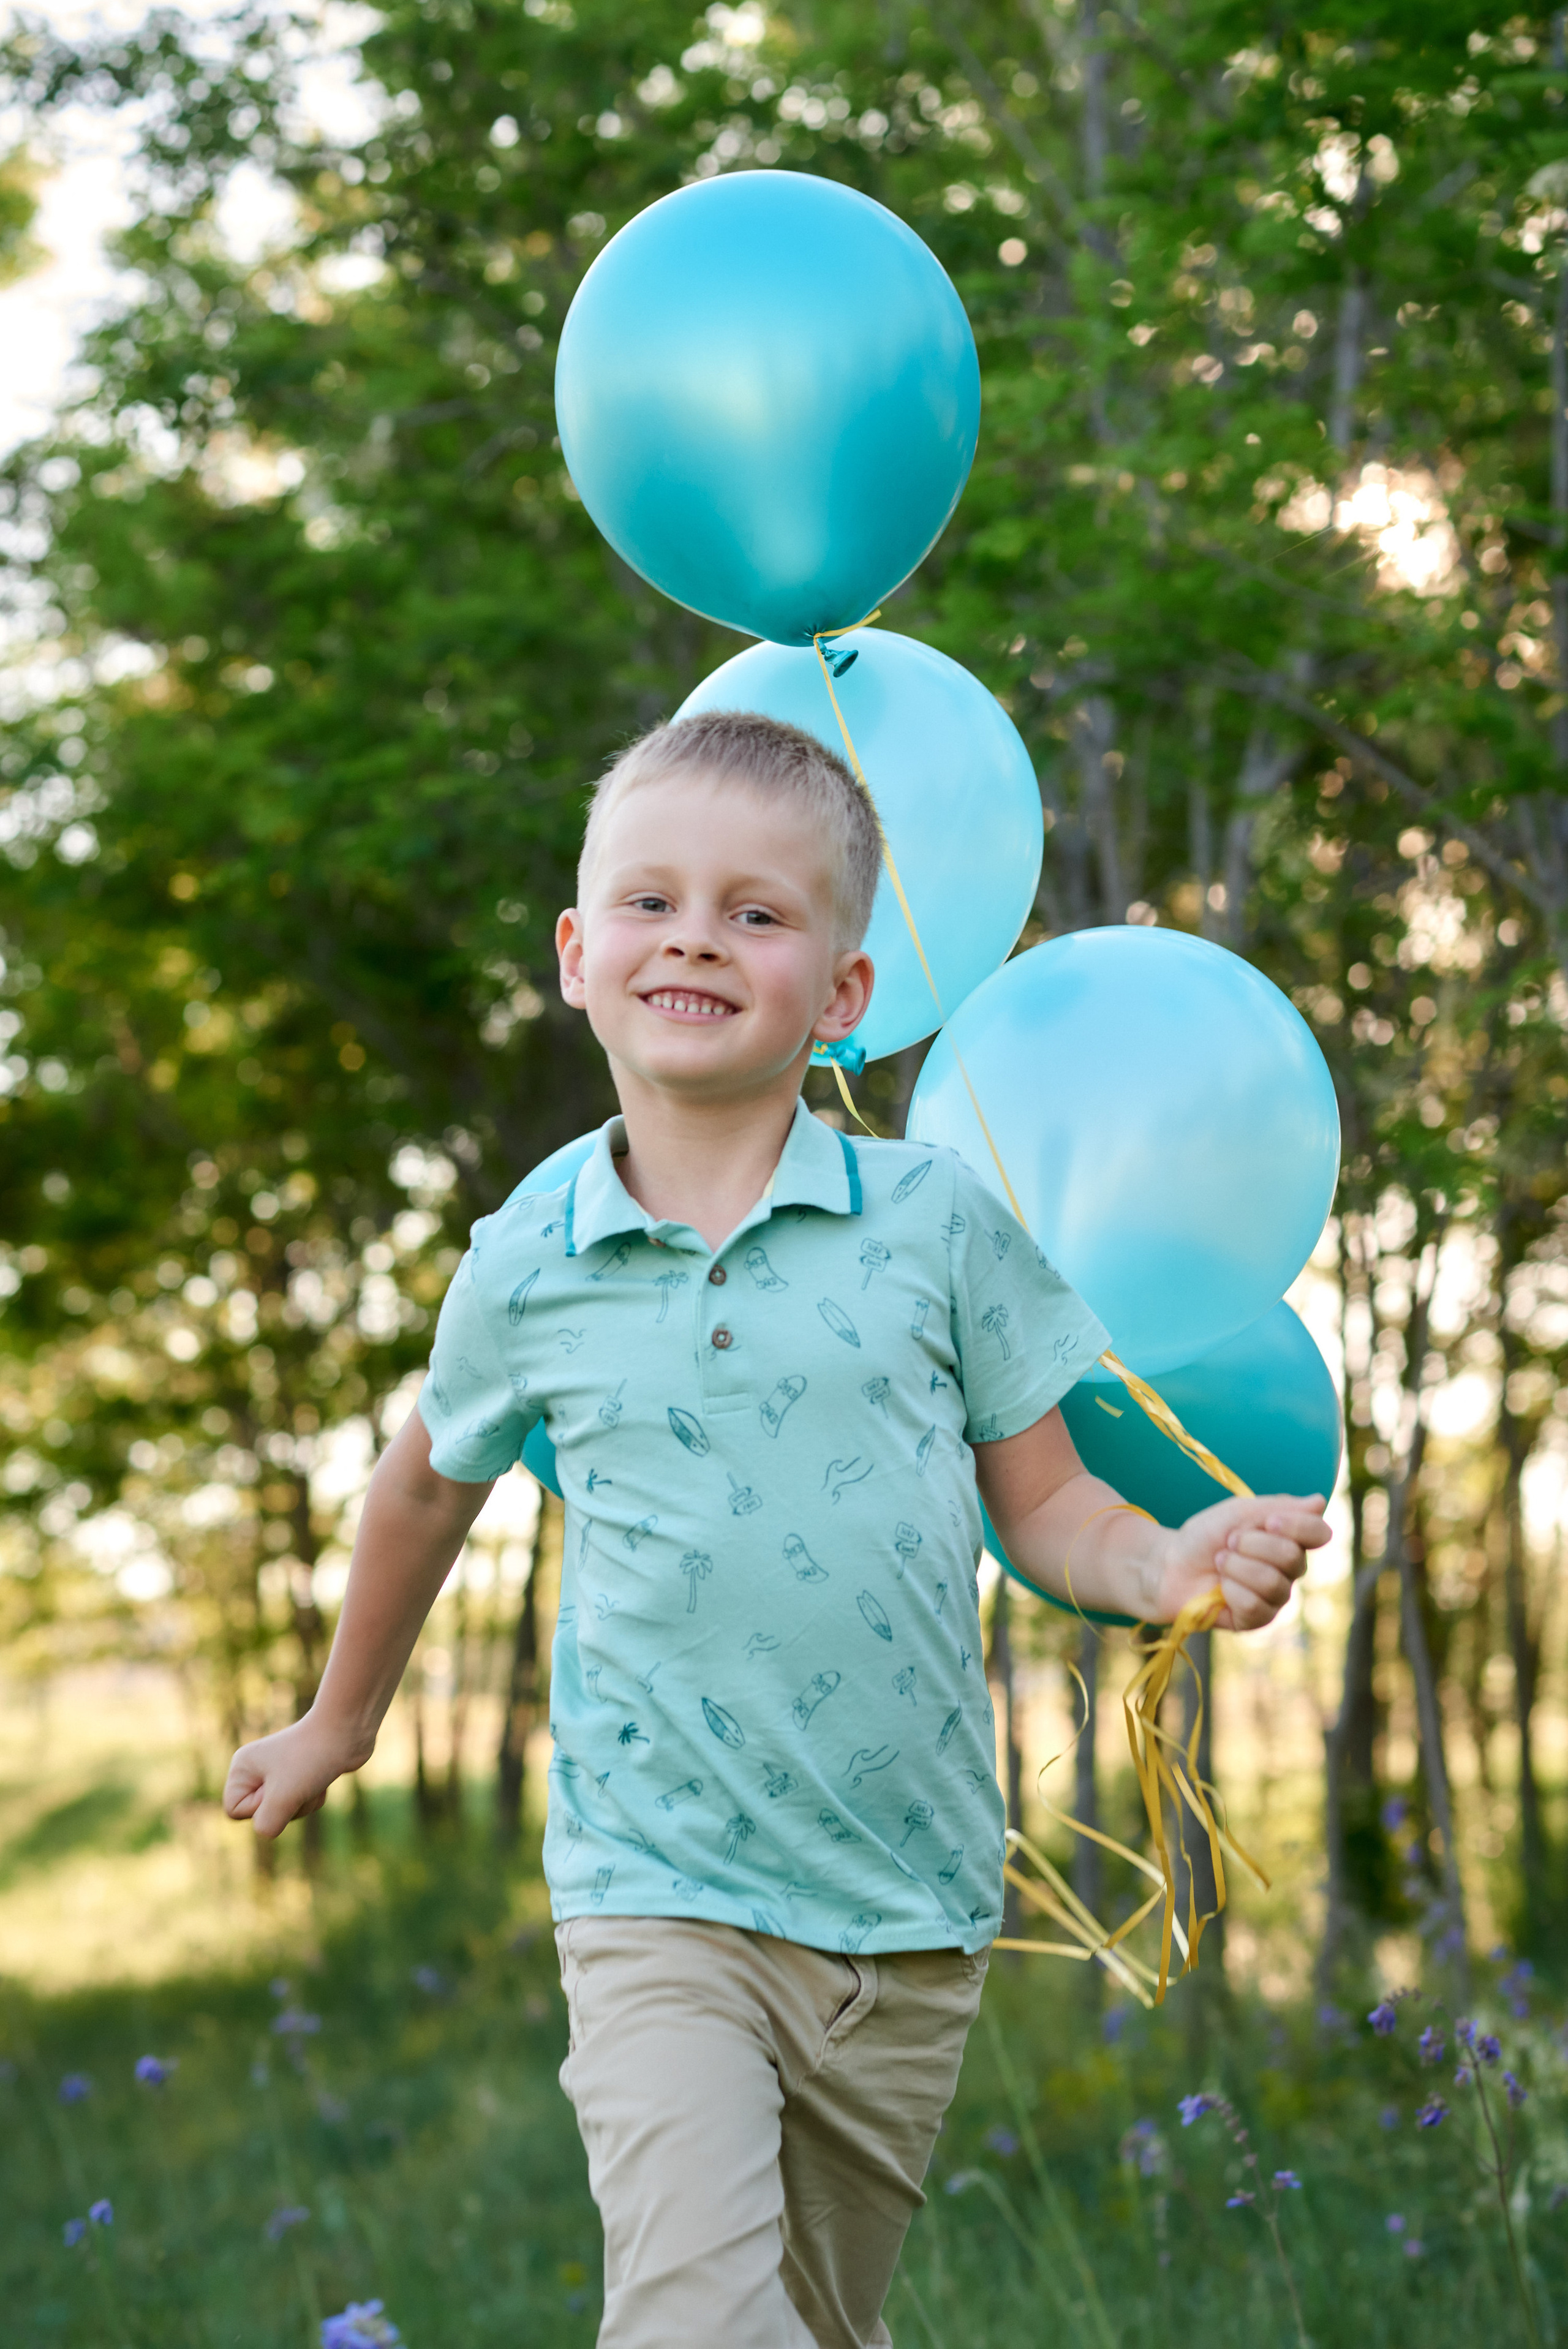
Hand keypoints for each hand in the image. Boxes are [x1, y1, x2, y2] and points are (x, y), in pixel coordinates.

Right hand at [223, 1713, 370, 1839]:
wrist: (348, 1731)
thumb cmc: (312, 1758)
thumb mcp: (283, 1797)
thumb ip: (267, 1824)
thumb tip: (267, 1832)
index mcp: (242, 1768)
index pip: (235, 1812)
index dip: (259, 1807)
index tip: (279, 1784)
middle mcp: (256, 1770)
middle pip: (262, 1816)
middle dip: (287, 1807)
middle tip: (300, 1782)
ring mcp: (279, 1773)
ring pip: (284, 1814)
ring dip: (304, 1804)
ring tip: (313, 1779)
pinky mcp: (301, 1777)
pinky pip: (300, 1806)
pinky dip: (314, 1798)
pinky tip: (322, 1779)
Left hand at [1149, 1492, 1328, 1630]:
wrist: (1170, 1564)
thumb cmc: (1205, 1536)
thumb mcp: (1238, 1512)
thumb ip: (1278, 1507)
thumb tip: (1321, 1501)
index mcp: (1289, 1538)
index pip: (1319, 1533)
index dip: (1297, 1527)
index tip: (1268, 1522)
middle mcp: (1289, 1569)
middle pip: (1292, 1558)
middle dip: (1251, 1545)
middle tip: (1228, 1542)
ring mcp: (1275, 1596)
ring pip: (1272, 1583)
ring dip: (1236, 1567)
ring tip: (1220, 1562)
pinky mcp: (1258, 1619)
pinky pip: (1255, 1606)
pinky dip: (1231, 1591)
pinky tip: (1220, 1587)